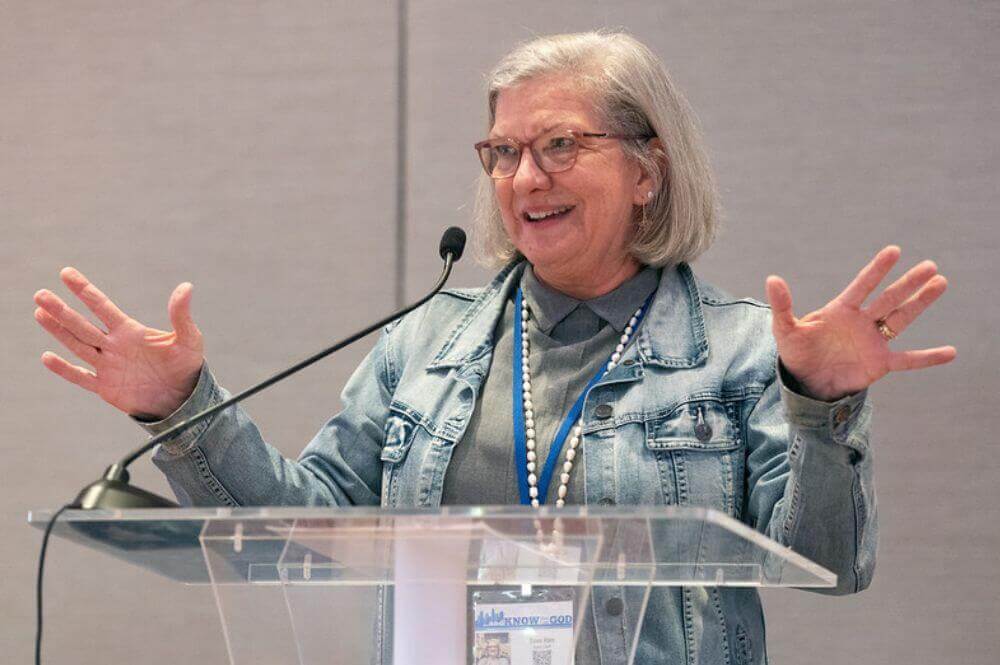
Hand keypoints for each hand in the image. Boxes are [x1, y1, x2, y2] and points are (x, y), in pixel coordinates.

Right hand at [34, 267, 204, 418]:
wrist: (184, 398)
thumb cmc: (187, 366)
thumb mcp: (188, 339)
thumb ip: (181, 315)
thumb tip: (186, 287)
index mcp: (130, 331)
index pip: (102, 306)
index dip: (84, 290)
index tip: (66, 273)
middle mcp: (114, 345)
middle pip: (82, 325)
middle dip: (62, 310)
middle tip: (40, 294)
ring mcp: (108, 366)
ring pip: (77, 346)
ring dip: (59, 331)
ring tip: (39, 313)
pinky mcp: (106, 387)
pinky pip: (81, 377)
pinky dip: (65, 370)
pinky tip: (47, 357)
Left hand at [765, 246, 955, 400]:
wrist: (806, 382)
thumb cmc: (797, 352)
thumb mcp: (785, 329)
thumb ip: (783, 305)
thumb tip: (772, 279)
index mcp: (841, 310)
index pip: (862, 285)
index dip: (877, 269)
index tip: (894, 250)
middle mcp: (862, 322)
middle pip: (889, 298)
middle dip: (908, 282)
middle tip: (930, 265)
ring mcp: (873, 341)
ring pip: (901, 318)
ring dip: (920, 303)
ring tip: (941, 283)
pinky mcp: (880, 363)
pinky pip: (908, 359)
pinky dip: (928, 357)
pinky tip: (950, 352)